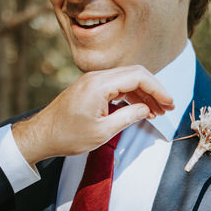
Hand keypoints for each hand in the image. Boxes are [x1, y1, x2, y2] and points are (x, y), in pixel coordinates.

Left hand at [12, 65, 174, 164]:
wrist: (41, 136)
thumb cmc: (67, 136)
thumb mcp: (102, 132)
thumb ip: (128, 117)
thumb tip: (146, 109)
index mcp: (99, 85)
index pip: (138, 77)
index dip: (158, 89)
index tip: (170, 104)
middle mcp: (96, 77)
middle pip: (135, 74)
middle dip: (154, 90)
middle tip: (167, 107)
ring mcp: (92, 81)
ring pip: (126, 80)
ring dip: (143, 94)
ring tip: (156, 112)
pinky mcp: (90, 88)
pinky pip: (116, 86)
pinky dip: (130, 96)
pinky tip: (139, 109)